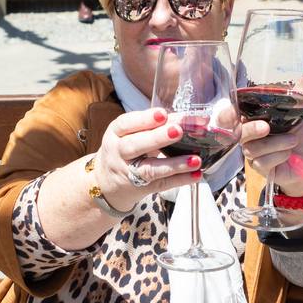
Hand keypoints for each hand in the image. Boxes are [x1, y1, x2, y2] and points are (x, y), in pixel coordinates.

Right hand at [90, 108, 204, 212]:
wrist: (106, 181)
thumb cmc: (124, 149)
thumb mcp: (130, 133)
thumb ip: (155, 125)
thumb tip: (186, 118)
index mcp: (115, 133)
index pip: (126, 124)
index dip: (144, 119)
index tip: (163, 114)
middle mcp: (119, 152)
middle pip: (135, 145)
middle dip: (157, 138)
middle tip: (178, 131)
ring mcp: (129, 172)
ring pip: (150, 169)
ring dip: (174, 164)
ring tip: (195, 159)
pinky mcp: (141, 188)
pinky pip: (162, 184)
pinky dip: (180, 180)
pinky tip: (195, 175)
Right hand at [237, 69, 302, 197]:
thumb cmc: (299, 137)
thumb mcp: (301, 113)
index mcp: (253, 119)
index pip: (230, 116)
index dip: (226, 115)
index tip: (231, 112)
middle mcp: (249, 136)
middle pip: (237, 133)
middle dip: (250, 129)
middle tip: (266, 127)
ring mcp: (252, 153)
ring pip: (252, 148)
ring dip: (275, 143)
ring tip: (293, 140)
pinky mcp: (260, 169)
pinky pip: (262, 162)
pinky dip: (279, 156)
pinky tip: (289, 153)